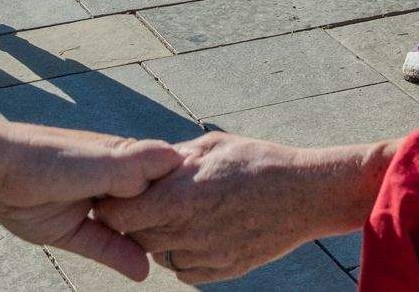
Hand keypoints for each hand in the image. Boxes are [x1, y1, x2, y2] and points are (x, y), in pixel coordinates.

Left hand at [0, 119, 181, 281]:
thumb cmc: (46, 156)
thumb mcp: (95, 162)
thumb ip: (133, 166)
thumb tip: (179, 161)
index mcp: (122, 157)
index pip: (163, 173)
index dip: (183, 188)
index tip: (206, 205)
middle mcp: (112, 181)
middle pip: (148, 204)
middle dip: (166, 219)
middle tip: (191, 237)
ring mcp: (93, 207)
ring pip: (128, 228)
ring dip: (145, 241)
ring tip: (171, 257)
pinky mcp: (74, 231)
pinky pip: (105, 247)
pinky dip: (123, 258)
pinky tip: (142, 270)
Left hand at [96, 132, 381, 284]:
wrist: (305, 194)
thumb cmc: (258, 161)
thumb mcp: (212, 146)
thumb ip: (173, 160)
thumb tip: (146, 165)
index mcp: (179, 196)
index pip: (118, 214)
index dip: (113, 205)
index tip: (119, 194)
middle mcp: (187, 231)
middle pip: (136, 238)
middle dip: (136, 222)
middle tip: (147, 204)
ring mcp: (206, 254)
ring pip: (159, 256)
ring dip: (160, 240)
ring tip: (178, 215)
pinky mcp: (223, 270)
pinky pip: (184, 271)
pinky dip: (183, 256)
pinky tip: (198, 233)